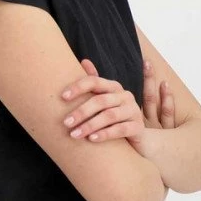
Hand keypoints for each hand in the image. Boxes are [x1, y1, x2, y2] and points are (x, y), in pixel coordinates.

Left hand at [61, 57, 175, 152]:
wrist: (135, 137)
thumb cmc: (113, 117)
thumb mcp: (103, 100)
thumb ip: (93, 83)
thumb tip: (84, 60)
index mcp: (113, 87)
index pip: (94, 81)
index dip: (78, 87)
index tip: (62, 97)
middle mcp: (125, 95)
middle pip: (100, 100)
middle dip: (81, 112)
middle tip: (65, 122)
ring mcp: (133, 111)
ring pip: (109, 116)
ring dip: (89, 125)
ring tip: (74, 134)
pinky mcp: (137, 127)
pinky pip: (120, 129)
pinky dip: (104, 134)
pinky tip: (91, 139)